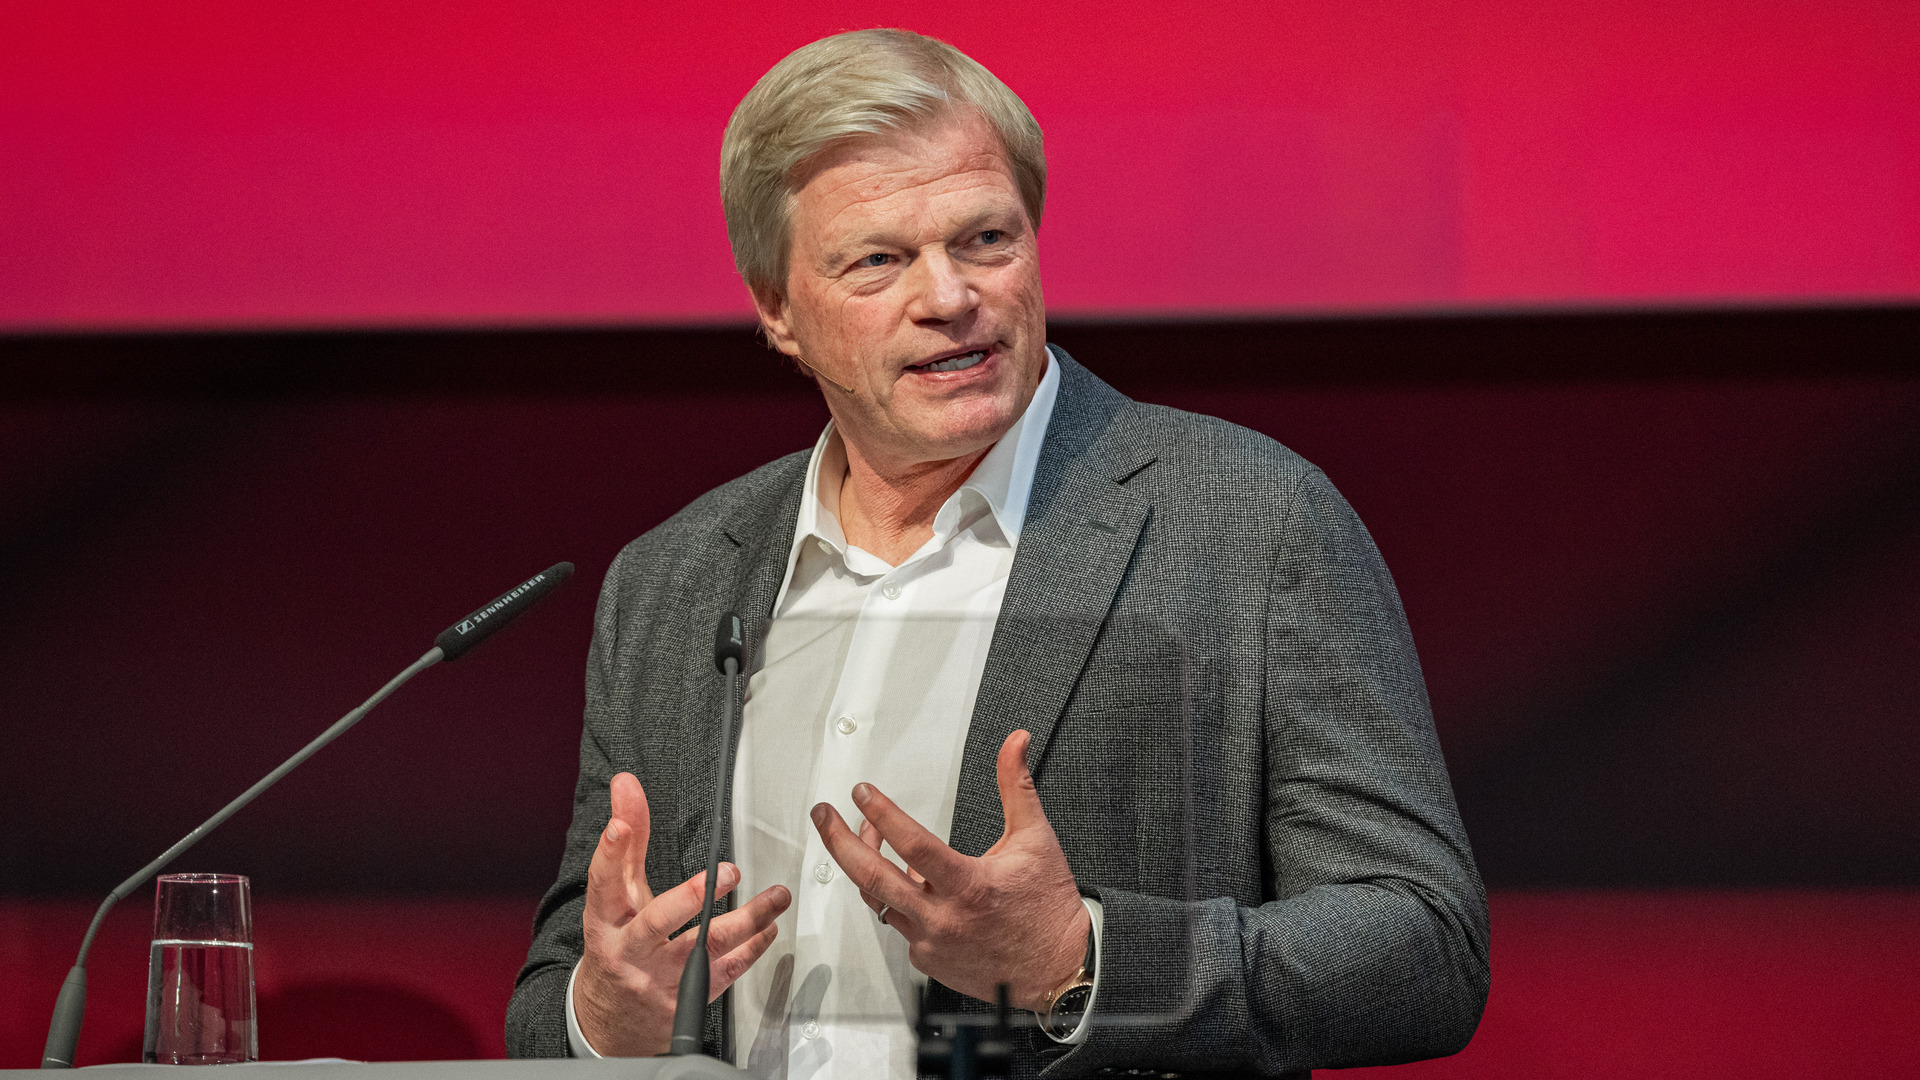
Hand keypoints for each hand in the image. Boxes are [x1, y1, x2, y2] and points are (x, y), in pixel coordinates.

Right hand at [575, 772, 791, 1055]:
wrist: (610, 1020)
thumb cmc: (617, 945)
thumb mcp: (615, 896)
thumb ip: (626, 841)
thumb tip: (626, 784)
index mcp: (606, 920)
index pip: (603, 882)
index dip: (610, 854)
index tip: (620, 827)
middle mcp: (630, 950)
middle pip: (657, 922)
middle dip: (691, 897)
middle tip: (726, 873)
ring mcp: (658, 979)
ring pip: (704, 950)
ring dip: (746, 921)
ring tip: (775, 898)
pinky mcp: (684, 1001)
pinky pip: (724, 973)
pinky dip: (751, 949)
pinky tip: (768, 929)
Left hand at [810, 729, 1089, 1012]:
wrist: (1058, 968)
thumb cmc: (1047, 908)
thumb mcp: (1036, 838)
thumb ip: (1016, 786)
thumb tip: (1014, 744)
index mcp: (969, 885)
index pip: (912, 845)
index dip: (883, 814)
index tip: (863, 793)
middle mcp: (944, 918)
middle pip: (873, 878)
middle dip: (839, 842)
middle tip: (824, 816)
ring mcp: (932, 942)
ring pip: (880, 901)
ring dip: (866, 866)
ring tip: (862, 837)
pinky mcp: (928, 960)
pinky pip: (898, 925)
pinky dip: (895, 898)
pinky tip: (903, 880)